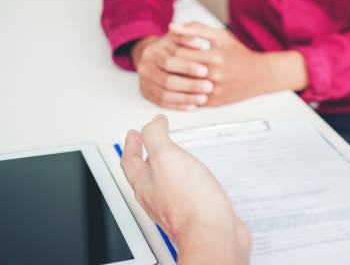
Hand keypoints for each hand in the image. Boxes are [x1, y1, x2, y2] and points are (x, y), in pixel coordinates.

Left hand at [121, 115, 250, 264]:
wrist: (212, 233)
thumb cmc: (188, 201)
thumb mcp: (166, 157)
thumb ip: (156, 137)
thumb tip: (153, 123)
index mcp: (145, 184)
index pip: (130, 161)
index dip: (131, 144)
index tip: (133, 133)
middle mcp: (157, 198)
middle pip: (144, 175)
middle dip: (145, 157)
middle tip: (147, 145)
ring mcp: (175, 207)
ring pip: (165, 184)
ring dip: (166, 169)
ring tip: (172, 159)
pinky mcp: (195, 213)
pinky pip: (186, 193)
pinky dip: (187, 181)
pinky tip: (197, 180)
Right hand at [131, 34, 213, 110]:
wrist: (154, 56)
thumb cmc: (171, 46)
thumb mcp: (179, 38)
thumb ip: (188, 38)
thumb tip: (198, 44)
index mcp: (151, 51)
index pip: (170, 61)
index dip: (188, 67)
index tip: (205, 71)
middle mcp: (144, 67)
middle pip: (166, 80)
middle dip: (189, 85)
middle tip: (208, 86)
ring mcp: (143, 82)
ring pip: (164, 94)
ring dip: (185, 98)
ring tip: (203, 98)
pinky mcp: (146, 94)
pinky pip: (162, 103)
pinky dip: (178, 106)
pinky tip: (193, 106)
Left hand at [168, 22, 308, 105]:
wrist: (260, 75)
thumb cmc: (239, 54)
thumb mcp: (221, 36)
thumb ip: (196, 29)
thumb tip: (172, 26)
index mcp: (215, 57)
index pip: (180, 54)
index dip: (171, 50)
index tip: (169, 48)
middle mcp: (214, 76)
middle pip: (179, 72)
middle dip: (169, 65)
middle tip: (164, 61)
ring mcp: (213, 91)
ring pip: (182, 87)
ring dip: (174, 79)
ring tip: (171, 72)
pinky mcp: (213, 102)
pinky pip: (189, 98)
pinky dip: (182, 92)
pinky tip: (182, 83)